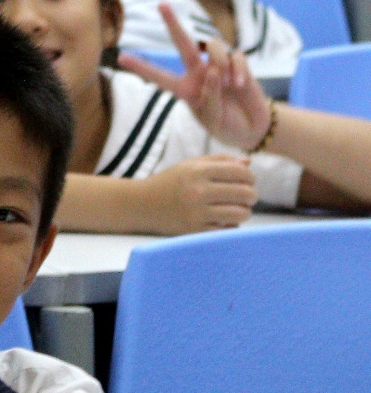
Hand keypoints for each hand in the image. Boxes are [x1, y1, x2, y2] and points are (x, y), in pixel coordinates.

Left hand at [118, 3, 271, 149]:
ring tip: (228, 84)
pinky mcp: (238, 64)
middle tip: (161, 4)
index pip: (160, 77)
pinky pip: (236, 56)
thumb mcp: (212, 119)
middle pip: (183, 44)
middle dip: (172, 23)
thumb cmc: (226, 125)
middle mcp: (199, 73)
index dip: (142, 68)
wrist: (252, 128)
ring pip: (213, 46)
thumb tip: (212, 71)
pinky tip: (239, 84)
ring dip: (219, 62)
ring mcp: (219, 66)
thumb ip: (210, 97)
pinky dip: (238, 69)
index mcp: (185, 89)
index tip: (121, 57)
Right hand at [139, 156, 255, 233]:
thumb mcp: (190, 165)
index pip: (239, 172)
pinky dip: (231, 226)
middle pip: (243, 193)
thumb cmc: (170, 182)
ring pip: (239, 213)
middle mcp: (198, 191)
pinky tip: (226, 220)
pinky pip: (226, 230)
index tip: (249, 180)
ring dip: (244, 211)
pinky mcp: (194, 231)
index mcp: (198, 171)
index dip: (250, 176)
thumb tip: (248, 163)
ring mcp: (196, 213)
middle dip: (251, 195)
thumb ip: (219, 160)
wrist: (141, 205)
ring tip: (240, 209)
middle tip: (249, 196)